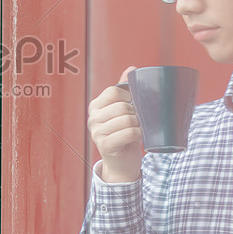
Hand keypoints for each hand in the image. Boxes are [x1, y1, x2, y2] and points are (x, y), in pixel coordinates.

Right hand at [88, 67, 142, 182]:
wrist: (122, 164)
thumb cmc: (124, 135)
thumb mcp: (123, 111)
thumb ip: (124, 90)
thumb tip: (131, 69)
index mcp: (95, 107)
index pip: (113, 91)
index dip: (128, 96)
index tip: (134, 104)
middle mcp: (92, 119)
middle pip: (122, 106)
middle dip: (136, 112)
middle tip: (140, 120)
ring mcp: (97, 133)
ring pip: (127, 119)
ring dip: (139, 124)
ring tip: (140, 128)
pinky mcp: (105, 146)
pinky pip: (128, 133)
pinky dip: (138, 133)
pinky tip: (139, 136)